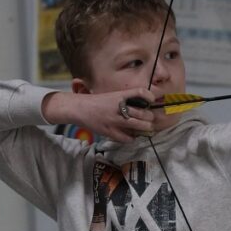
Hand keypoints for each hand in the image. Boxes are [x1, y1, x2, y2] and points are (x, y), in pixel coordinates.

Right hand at [42, 88, 165, 142]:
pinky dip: (132, 138)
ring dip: (145, 127)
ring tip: (146, 128)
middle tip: (150, 119)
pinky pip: (127, 138)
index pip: (140, 92)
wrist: (79, 108)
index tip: (152, 100)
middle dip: (150, 117)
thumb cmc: (96, 102)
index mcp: (119, 96)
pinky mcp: (110, 132)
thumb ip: (125, 100)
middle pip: (143, 113)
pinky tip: (132, 135)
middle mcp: (118, 107)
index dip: (149, 96)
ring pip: (138, 125)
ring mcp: (114, 120)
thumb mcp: (111, 96)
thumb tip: (142, 107)